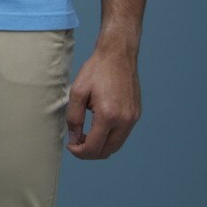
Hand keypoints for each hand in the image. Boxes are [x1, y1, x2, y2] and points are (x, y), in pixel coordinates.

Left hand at [66, 41, 141, 159]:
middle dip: (89, 152)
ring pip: (116, 146)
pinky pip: (122, 135)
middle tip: (76, 142)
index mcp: (108, 115)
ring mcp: (133, 118)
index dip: (79, 152)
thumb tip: (74, 138)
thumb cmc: (96, 70)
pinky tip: (98, 127)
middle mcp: (124, 120)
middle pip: (106, 151)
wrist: (118, 54)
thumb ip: (74, 118)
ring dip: (100, 146)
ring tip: (86, 135)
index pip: (94, 148)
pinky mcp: (136, 114)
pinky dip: (109, 137)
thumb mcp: (77, 92)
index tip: (71, 146)